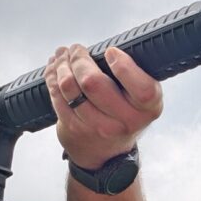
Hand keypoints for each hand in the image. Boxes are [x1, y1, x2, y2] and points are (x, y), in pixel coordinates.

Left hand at [44, 45, 162, 168]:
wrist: (106, 153)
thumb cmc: (125, 111)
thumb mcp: (140, 97)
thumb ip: (132, 74)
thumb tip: (101, 47)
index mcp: (148, 108)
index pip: (142, 88)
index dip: (124, 67)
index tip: (110, 52)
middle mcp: (126, 121)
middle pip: (93, 83)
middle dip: (79, 59)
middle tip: (76, 49)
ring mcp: (97, 127)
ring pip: (69, 88)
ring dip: (61, 66)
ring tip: (62, 56)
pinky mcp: (73, 128)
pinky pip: (57, 97)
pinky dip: (52, 78)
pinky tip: (53, 69)